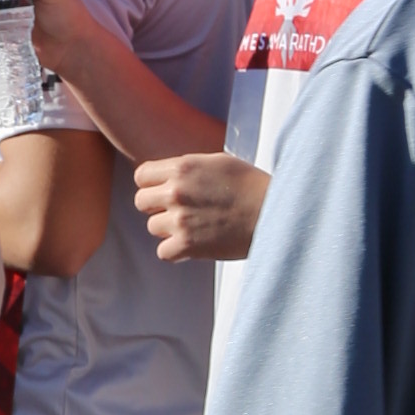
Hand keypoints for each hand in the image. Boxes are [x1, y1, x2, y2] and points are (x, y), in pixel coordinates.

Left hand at [134, 151, 267, 261]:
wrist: (272, 213)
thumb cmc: (251, 186)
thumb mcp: (218, 163)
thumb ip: (188, 168)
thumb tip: (167, 176)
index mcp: (183, 167)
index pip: (142, 176)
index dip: (152, 184)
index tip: (164, 192)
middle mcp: (176, 191)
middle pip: (141, 202)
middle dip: (157, 207)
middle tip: (179, 211)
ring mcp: (180, 219)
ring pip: (153, 227)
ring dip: (169, 229)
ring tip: (194, 226)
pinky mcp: (187, 244)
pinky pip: (163, 251)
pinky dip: (176, 251)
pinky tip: (193, 244)